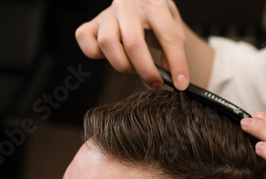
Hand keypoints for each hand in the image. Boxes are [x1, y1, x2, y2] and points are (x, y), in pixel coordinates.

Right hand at [75, 0, 189, 89]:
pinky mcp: (92, 22)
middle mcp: (129, 6)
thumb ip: (174, 47)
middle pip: (133, 43)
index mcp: (155, 4)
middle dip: (146, 70)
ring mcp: (108, 13)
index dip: (177, 64)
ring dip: (122, 63)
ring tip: (133, 66)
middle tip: (155, 83)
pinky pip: (85, 39)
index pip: (169, 37)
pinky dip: (94, 52)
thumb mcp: (172, 24)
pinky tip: (111, 55)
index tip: (180, 84)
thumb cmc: (155, 14)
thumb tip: (170, 75)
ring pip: (107, 42)